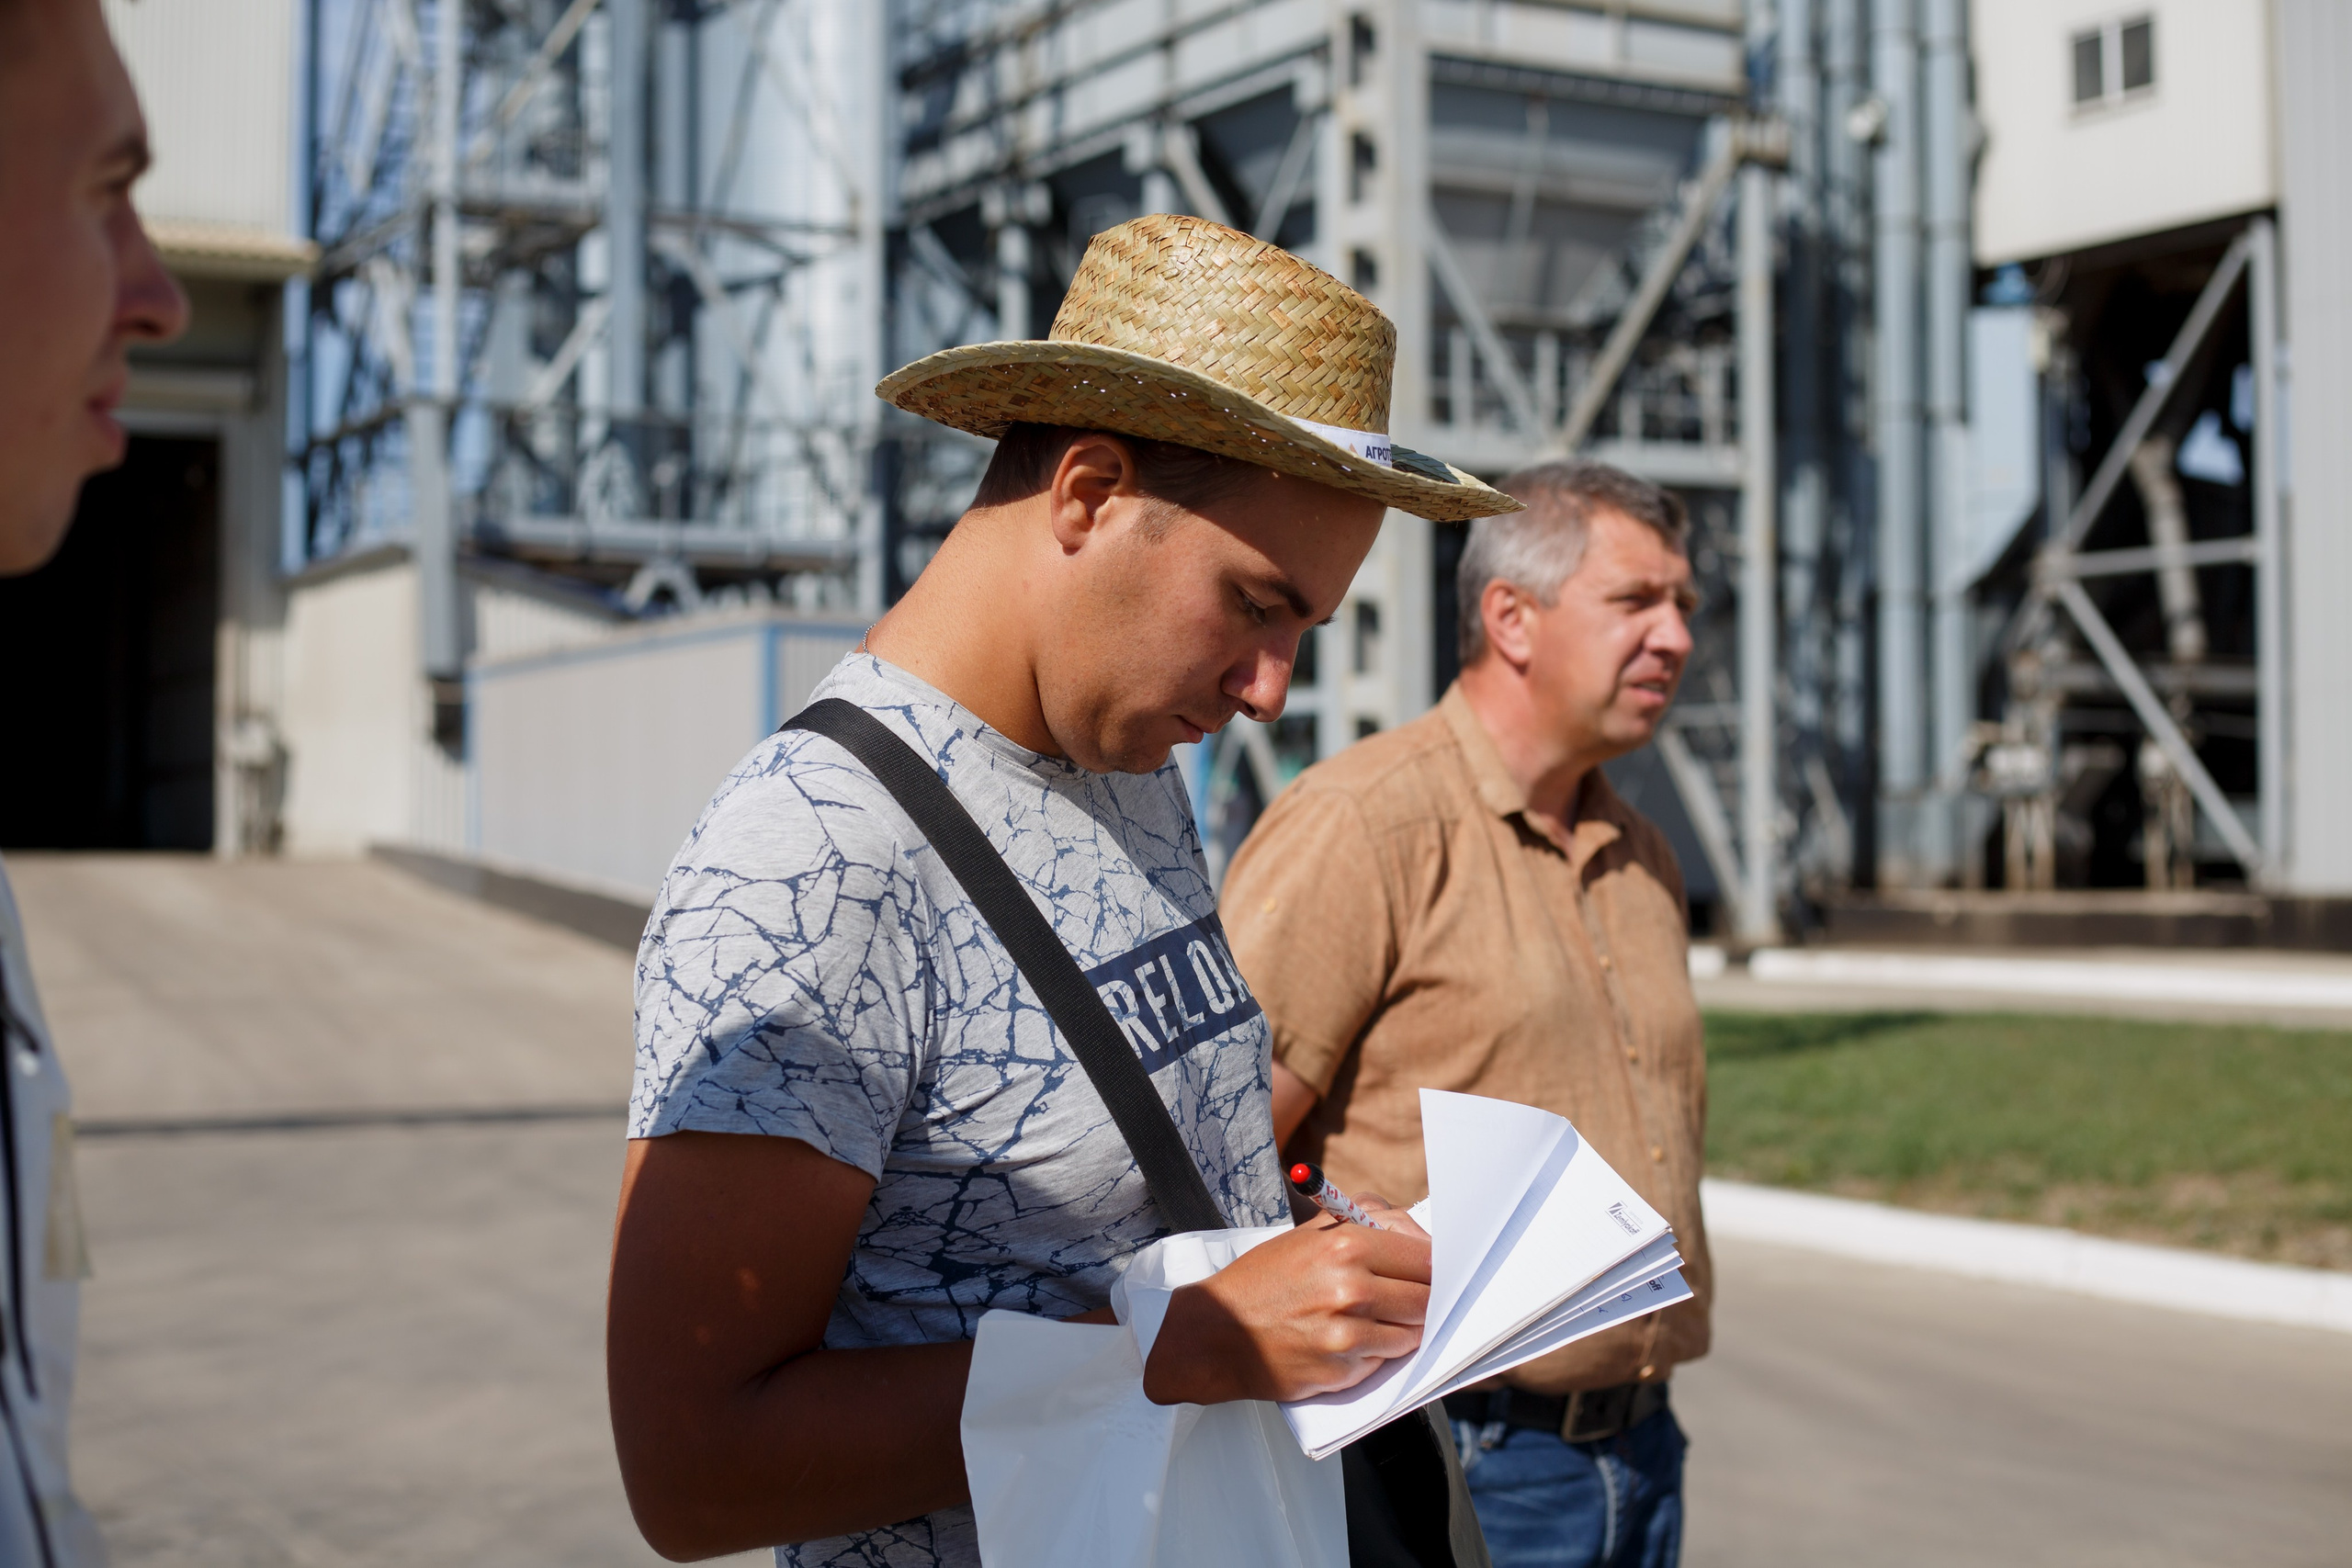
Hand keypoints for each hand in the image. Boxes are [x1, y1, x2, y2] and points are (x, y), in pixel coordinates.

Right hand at [1141, 1198, 1430, 1405]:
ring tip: (1373, 1316)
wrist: (1217, 1335)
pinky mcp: (1344, 1370)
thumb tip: (1417, 1234)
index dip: (1434, 1265)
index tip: (1434, 1270)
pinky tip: (1353, 1338)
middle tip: (1410, 1295)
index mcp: (1347, 1244)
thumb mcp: (1308, 1232)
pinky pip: (1387, 1359)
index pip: (1424, 1257)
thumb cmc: (1263, 1281)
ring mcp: (1349, 1334)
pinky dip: (1380, 1350)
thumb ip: (1366, 1223)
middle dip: (1424, 1296)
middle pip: (1427, 1296)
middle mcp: (1352, 1288)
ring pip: (1413, 1332)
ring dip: (1403, 1325)